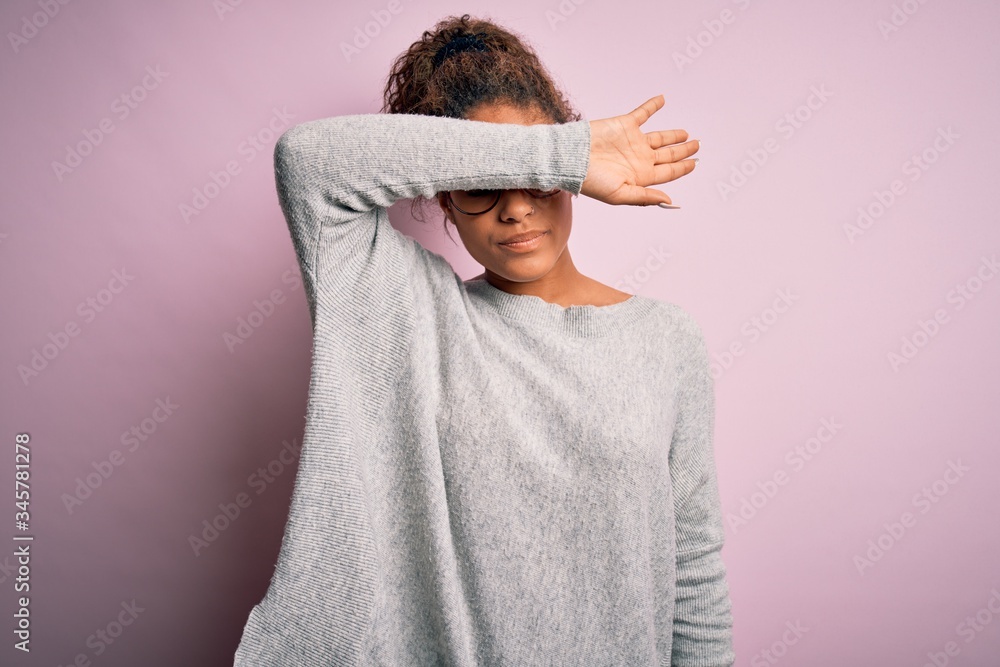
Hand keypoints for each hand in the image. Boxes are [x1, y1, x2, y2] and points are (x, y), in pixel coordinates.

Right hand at [581, 94, 698, 206]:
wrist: (572, 158)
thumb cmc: (591, 181)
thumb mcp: (619, 194)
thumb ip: (645, 197)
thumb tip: (669, 200)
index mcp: (640, 176)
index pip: (668, 172)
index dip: (683, 167)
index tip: (695, 163)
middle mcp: (639, 158)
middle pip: (668, 155)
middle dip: (683, 151)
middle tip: (697, 146)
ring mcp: (633, 141)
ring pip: (660, 137)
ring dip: (673, 135)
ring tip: (686, 134)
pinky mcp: (625, 125)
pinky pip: (643, 113)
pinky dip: (653, 105)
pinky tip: (663, 99)